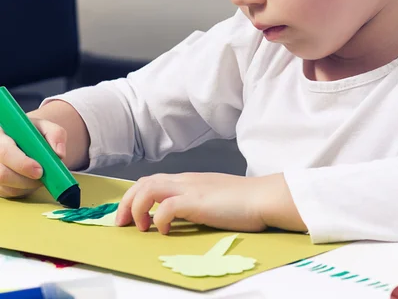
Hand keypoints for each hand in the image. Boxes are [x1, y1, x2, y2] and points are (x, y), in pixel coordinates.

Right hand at [0, 117, 66, 198]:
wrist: (25, 141)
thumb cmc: (34, 133)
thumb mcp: (46, 128)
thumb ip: (55, 135)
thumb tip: (59, 154)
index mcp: (1, 135)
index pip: (5, 151)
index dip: (22, 163)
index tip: (39, 170)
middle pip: (2, 174)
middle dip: (26, 179)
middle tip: (43, 176)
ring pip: (7, 186)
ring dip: (28, 185)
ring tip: (41, 174)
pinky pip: (11, 193)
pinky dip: (25, 189)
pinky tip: (32, 178)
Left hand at [116, 171, 305, 234]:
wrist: (262, 196)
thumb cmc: (243, 201)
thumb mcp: (212, 196)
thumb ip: (196, 199)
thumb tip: (181, 213)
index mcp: (188, 180)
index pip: (152, 180)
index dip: (135, 196)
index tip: (128, 214)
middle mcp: (184, 180)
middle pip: (143, 182)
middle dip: (126, 202)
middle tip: (122, 223)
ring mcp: (190, 189)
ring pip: (148, 188)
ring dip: (137, 208)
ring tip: (140, 227)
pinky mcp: (196, 201)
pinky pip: (166, 207)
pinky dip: (158, 218)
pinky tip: (163, 230)